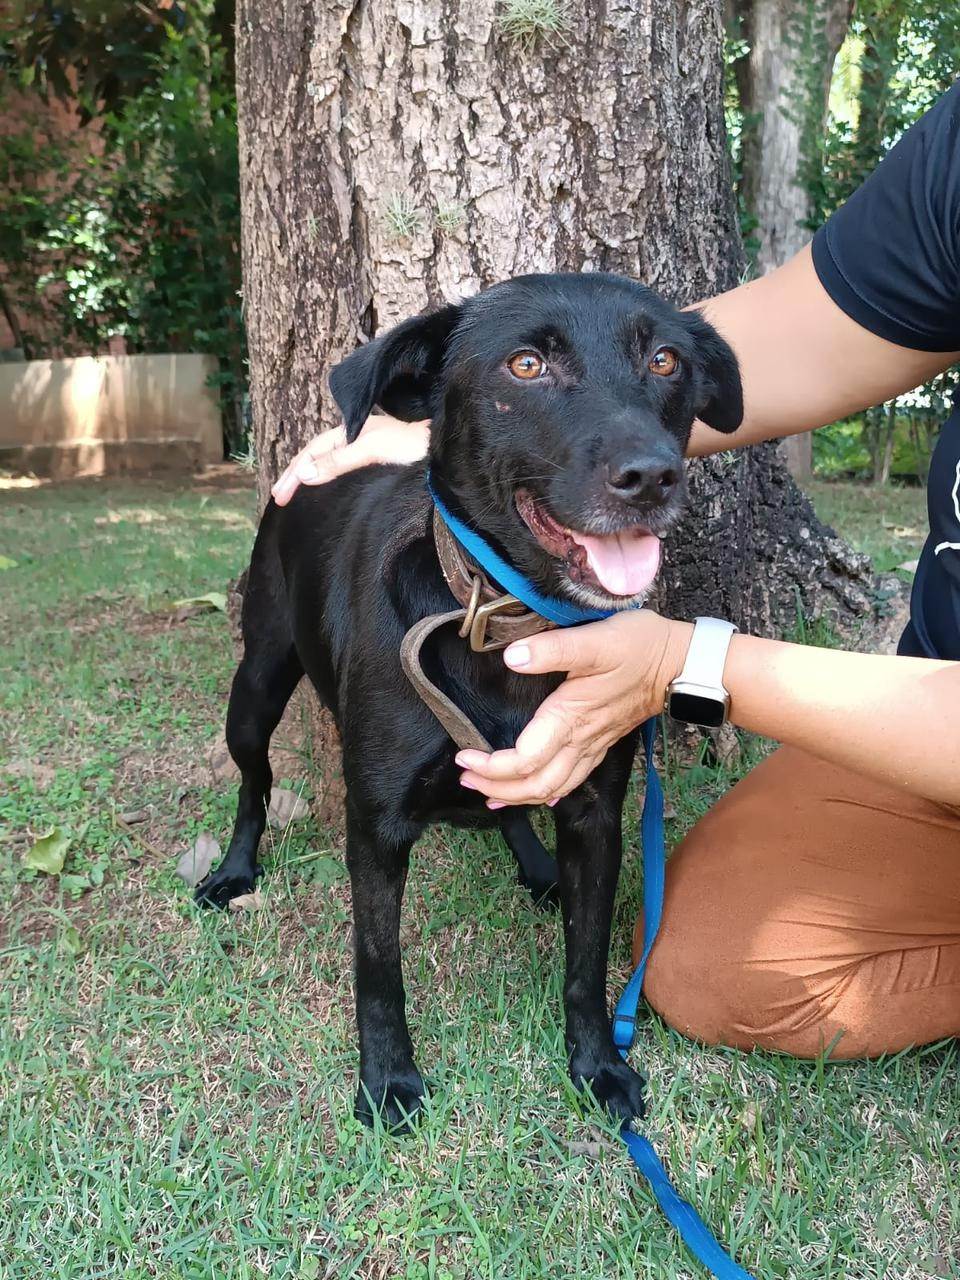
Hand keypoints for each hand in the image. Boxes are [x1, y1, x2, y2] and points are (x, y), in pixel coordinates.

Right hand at [271, 414, 430, 505]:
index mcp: (351, 431)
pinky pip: (345, 468)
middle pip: (318, 455)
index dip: (294, 472)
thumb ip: (338, 462)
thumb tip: (303, 473)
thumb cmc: (412, 445)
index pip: (312, 451)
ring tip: (294, 491)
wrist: (445, 447)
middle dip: (296, 475)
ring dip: (310, 475)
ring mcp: (368, 449)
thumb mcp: (372, 451)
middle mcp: (356, 437)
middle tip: (278, 498)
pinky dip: (329, 478)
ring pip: (330, 461)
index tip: (280, 496)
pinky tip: (327, 487)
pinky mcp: (380, 461)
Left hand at [457, 610, 692, 806]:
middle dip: (496, 788)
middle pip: (535, 785)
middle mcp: (579, 741)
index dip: (491, 766)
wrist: (678, 663)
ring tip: (487, 792)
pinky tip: (535, 794)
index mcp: (570, 718)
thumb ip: (551, 650)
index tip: (464, 755)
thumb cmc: (637, 647)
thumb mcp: (594, 640)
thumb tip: (511, 657)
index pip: (524, 761)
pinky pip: (570, 781)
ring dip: (517, 796)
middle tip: (465, 777)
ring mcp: (592, 746)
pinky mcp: (601, 743)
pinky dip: (545, 793)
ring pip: (552, 789)